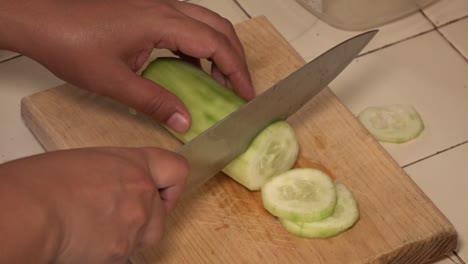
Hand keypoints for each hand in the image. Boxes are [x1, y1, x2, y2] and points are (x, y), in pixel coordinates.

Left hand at [0, 0, 254, 132]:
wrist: (39, 18)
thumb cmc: (70, 44)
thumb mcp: (115, 82)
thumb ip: (155, 102)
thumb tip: (185, 121)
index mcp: (162, 22)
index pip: (216, 44)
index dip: (236, 71)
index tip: (246, 95)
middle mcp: (165, 7)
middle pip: (219, 27)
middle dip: (236, 58)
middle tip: (240, 88)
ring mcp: (157, 6)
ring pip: (205, 23)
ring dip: (220, 49)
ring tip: (222, 80)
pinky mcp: (147, 10)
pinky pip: (186, 25)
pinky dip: (199, 46)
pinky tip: (193, 68)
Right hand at [0, 147, 187, 263]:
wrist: (31, 212)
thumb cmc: (45, 182)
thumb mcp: (90, 162)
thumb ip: (117, 173)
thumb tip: (118, 187)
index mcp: (135, 164)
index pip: (177, 169)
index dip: (171, 184)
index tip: (163, 190)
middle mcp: (143, 193)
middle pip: (163, 213)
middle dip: (145, 218)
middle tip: (117, 215)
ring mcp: (137, 223)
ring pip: (146, 237)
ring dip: (129, 236)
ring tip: (96, 229)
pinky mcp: (123, 250)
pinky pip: (125, 253)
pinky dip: (111, 251)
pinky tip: (87, 241)